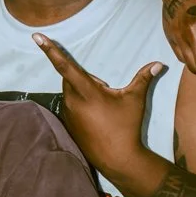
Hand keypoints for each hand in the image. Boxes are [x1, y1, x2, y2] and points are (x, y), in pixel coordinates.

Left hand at [33, 35, 161, 180]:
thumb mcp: (135, 100)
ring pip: (70, 91)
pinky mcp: (68, 124)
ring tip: (102, 106)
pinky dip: (81, 104)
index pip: (65, 65)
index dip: (50, 49)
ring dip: (82, 90)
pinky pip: (70, 105)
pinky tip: (96, 117)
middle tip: (105, 91)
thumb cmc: (126, 127)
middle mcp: (72, 101)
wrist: (117, 159)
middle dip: (85, 78)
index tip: (36, 37)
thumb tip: (159, 63)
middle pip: (70, 77)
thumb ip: (144, 78)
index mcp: (87, 91)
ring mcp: (68, 114)